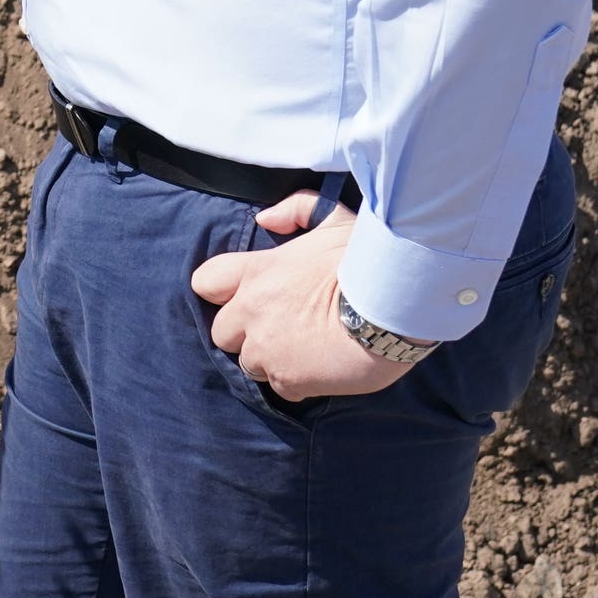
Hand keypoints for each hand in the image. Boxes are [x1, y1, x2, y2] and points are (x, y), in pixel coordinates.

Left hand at [188, 192, 419, 402]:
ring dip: (270, 360)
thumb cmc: (364, 261)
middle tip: (278, 328)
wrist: (392, 308)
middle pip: (221, 333)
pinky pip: (280, 388)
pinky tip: (320, 369)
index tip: (243, 295)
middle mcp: (252, 312)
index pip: (205, 281)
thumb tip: (266, 218)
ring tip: (303, 351)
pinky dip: (297, 383)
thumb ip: (297, 209)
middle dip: (244, 333)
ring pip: (249, 364)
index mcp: (256, 272)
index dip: (220, 291)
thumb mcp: (334, 220)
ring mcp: (267, 349)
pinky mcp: (289, 380)